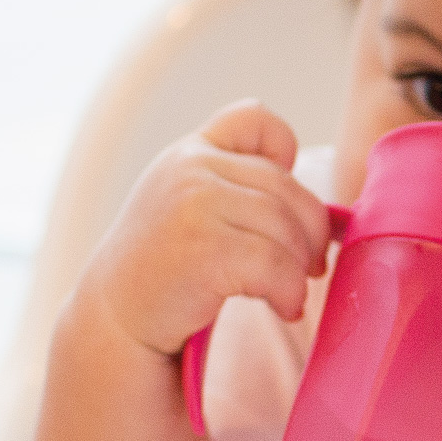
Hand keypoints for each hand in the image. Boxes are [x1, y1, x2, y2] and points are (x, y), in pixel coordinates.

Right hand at [80, 100, 332, 359]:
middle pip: (287, 189)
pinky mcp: (204, 249)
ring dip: (300, 270)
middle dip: (311, 232)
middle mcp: (190, 169)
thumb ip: (236, 189)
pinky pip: (277, 265)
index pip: (253, 118)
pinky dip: (290, 291)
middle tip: (311, 266)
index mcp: (190, 153)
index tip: (284, 204)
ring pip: (286, 228)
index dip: (284, 150)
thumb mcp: (187, 208)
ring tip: (289, 294)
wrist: (113, 322)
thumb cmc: (161, 273)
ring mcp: (194, 204)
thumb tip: (328, 214)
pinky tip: (282, 306)